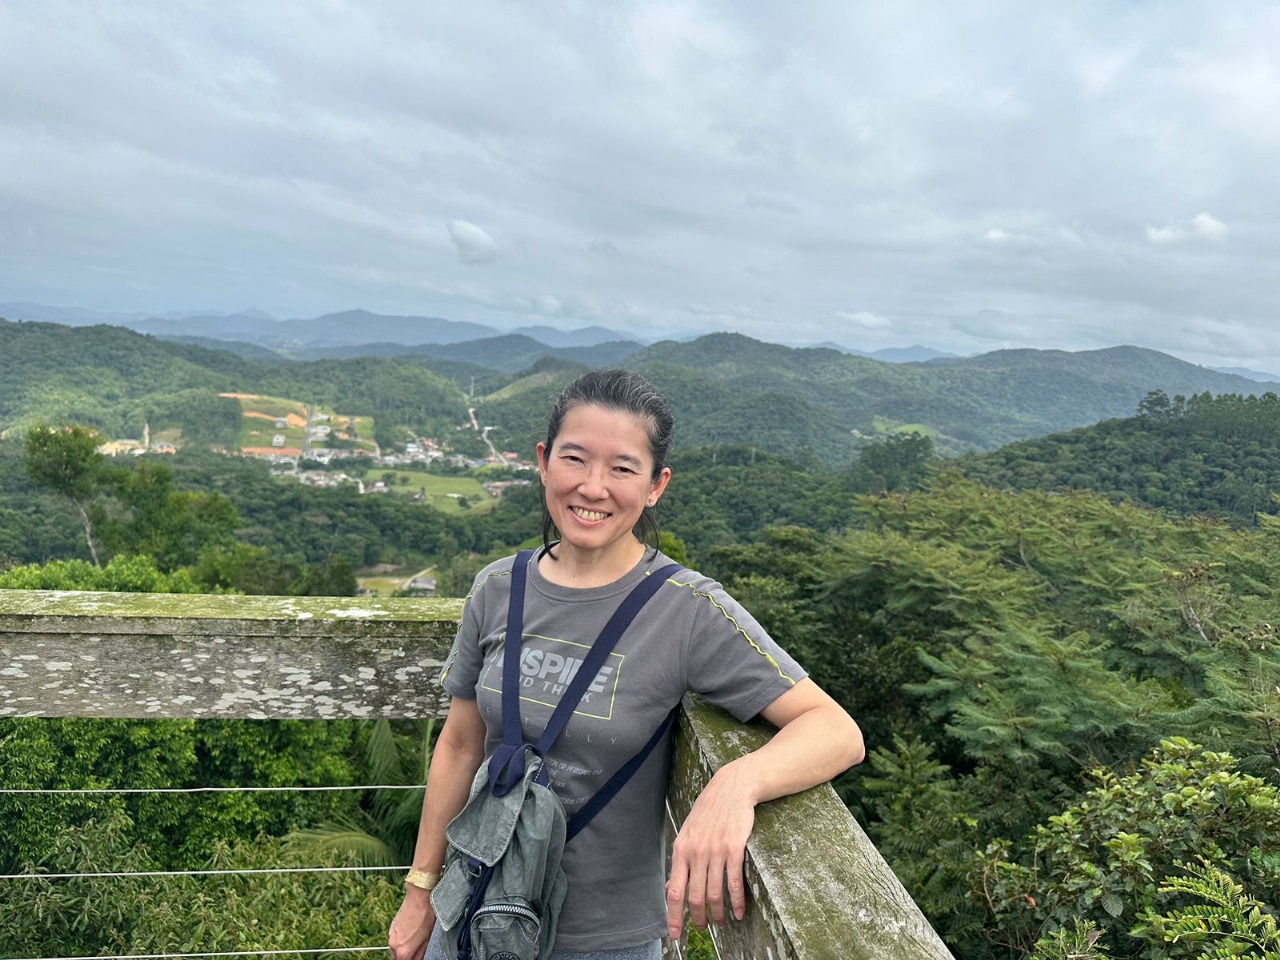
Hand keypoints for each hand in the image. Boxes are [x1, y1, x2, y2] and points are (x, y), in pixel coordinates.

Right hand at [388, 886, 435, 959]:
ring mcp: (390, 937)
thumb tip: (417, 959)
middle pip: (398, 959)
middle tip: (416, 950)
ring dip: (403, 949)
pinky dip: (401, 940)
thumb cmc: (425, 917)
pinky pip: (394, 940)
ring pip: (395, 950)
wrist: (418, 898)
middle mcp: (393, 946)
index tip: (416, 956)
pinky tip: (411, 932)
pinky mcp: (391, 929)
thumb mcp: (427, 940)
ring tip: (415, 939)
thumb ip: (420, 954)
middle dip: (406, 957)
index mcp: (403, 951)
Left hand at [664, 765, 754, 939]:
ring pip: (714, 893)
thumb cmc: (709, 811)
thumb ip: (680, 861)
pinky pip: (734, 882)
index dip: (674, 915)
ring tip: (721, 921)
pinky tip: (739, 911)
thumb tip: (670, 888)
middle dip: (697, 918)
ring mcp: (715, 851)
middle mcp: (696, 852)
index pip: (674, 890)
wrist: (731, 788)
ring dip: (717, 913)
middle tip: (701, 928)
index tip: (674, 934)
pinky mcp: (734, 848)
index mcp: (681, 849)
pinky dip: (737, 901)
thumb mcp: (688, 833)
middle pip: (694, 896)